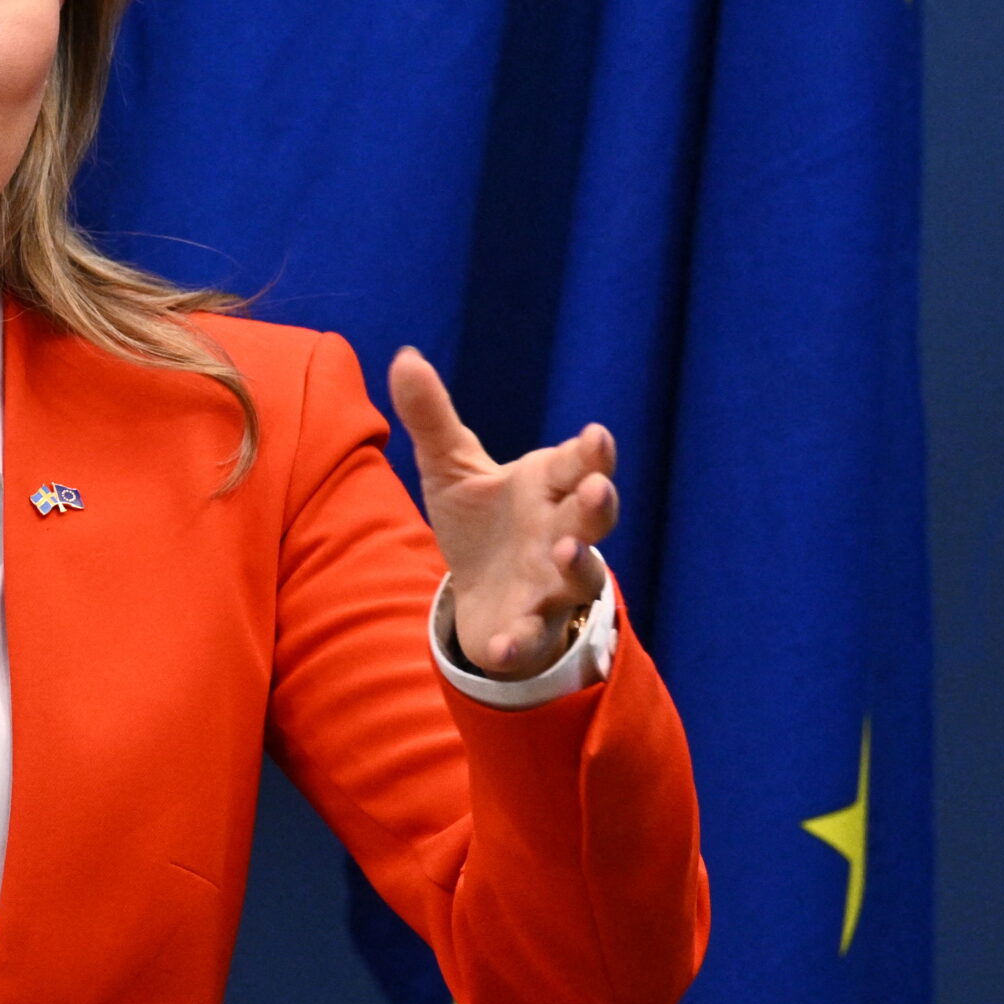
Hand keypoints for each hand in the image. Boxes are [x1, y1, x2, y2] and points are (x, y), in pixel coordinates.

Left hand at [387, 346, 618, 679]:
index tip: (595, 435)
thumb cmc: (480, 519)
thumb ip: (431, 416)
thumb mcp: (449, 467)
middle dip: (599, 504)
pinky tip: (502, 646)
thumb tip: (404, 357)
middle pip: (592, 518)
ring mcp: (552, 583)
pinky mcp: (528, 628)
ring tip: (566, 552)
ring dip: (576, 565)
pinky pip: (530, 638)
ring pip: (579, 576)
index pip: (580, 465)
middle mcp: (561, 532)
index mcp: (549, 486)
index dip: (592, 453)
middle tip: (598, 489)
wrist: (479, 593)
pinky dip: (519, 642)